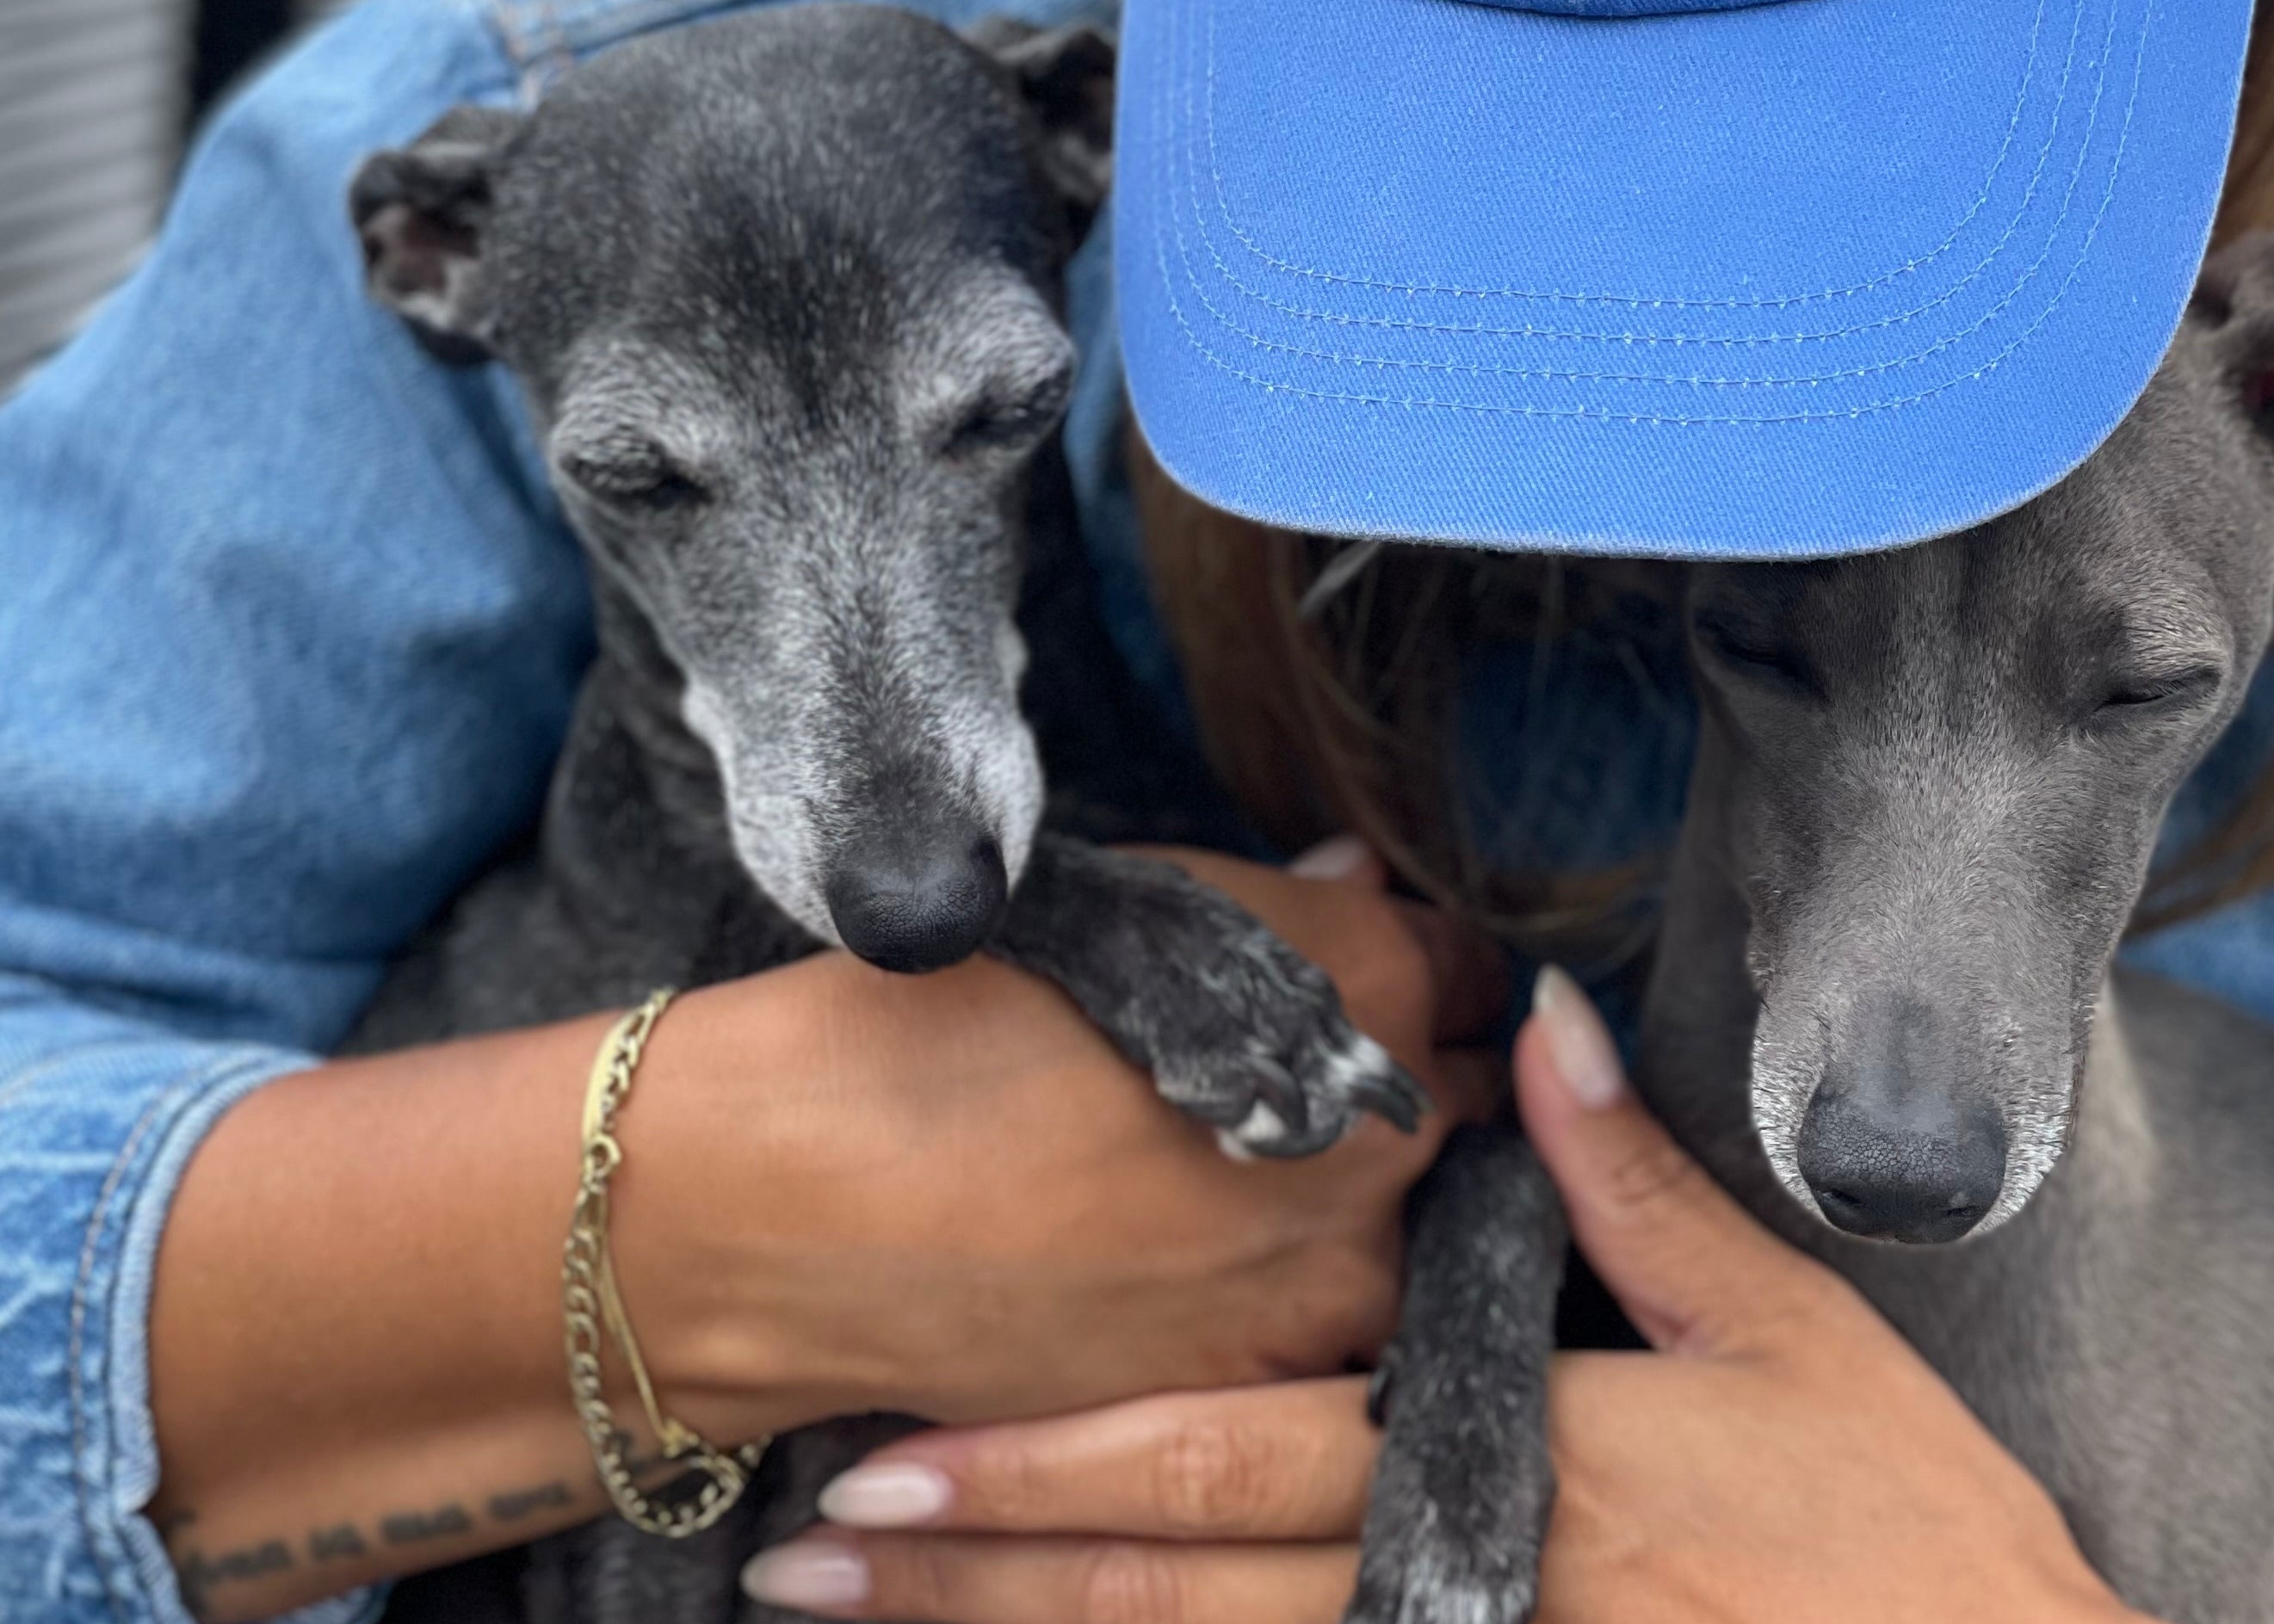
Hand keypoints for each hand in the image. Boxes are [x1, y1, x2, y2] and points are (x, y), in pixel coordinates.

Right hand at [620, 839, 1505, 1438]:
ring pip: (1407, 1221)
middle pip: (1462, 1094)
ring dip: (1357, 1196)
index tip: (1371, 979)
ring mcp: (1335, 1274)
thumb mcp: (1122, 906)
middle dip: (1402, 1076)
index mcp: (1366, 980)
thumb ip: (1280, 910)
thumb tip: (1357, 891)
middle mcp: (1387, 1130)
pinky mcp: (1265, 1382)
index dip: (1417, 964)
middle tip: (1298, 1072)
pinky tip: (1195, 1255)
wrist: (802, 1202)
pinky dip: (1291, 1287)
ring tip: (1231, 1174)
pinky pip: (1329, 1320)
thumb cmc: (947, 1015)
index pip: (1471, 965)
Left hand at [739, 969, 2146, 1623]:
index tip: (898, 1450)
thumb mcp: (1784, 1329)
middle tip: (811, 1558)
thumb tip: (1536, 1018)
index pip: (1232, 1459)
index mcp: (1509, 1459)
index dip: (1054, 1461)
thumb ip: (1632, 1181)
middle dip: (983, 1571)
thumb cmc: (1907, 1530)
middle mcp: (1458, 1592)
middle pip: (1175, 1586)